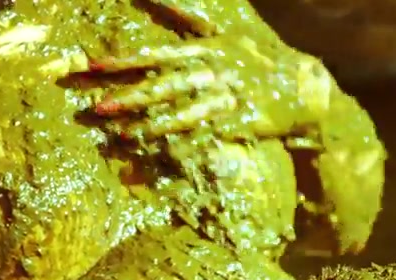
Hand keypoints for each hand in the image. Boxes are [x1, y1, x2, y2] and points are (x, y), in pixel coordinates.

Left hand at [85, 34, 332, 142]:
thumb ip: (189, 13)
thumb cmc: (254, 59)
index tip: (93, 65)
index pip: (157, 53)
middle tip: (97, 107)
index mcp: (206, 48)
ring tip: (120, 134)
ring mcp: (229, 97)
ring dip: (150, 123)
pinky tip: (160, 150)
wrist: (303, 87)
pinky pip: (207, 133)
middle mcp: (214, 71)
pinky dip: (184, 141)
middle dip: (130, 96)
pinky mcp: (242, 122)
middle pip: (165, 84)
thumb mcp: (224, 32)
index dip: (124, 60)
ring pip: (183, 111)